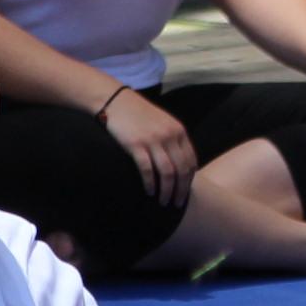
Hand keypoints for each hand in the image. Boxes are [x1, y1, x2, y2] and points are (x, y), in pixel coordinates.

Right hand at [96, 87, 195, 209]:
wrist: (115, 100)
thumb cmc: (136, 114)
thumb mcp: (161, 122)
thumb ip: (171, 139)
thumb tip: (176, 163)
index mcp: (178, 131)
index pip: (191, 161)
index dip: (189, 180)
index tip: (185, 192)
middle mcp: (170, 135)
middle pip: (182, 169)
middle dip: (181, 190)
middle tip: (177, 204)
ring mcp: (154, 140)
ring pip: (168, 173)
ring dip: (167, 191)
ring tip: (164, 202)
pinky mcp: (136, 145)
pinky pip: (148, 170)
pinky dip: (150, 184)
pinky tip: (149, 192)